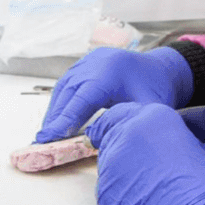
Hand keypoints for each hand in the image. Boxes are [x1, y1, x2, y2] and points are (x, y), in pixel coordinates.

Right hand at [34, 47, 192, 142]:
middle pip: (68, 93)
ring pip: (64, 86)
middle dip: (54, 118)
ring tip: (48, 132)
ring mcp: (89, 60)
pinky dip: (62, 99)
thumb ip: (122, 125)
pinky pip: (68, 81)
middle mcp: (95, 64)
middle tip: (42, 141)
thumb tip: (97, 144)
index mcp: (110, 74)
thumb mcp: (145, 111)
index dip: (63, 121)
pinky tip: (58, 115)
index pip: (81, 101)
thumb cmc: (155, 91)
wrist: (161, 69)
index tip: (47, 138)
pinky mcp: (86, 62)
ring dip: (55, 109)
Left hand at [86, 103, 204, 204]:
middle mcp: (127, 134)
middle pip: (109, 136)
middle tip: (138, 169)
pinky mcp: (104, 192)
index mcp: (151, 117)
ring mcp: (111, 164)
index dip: (118, 125)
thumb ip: (164, 134)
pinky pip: (107, 190)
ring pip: (106, 164)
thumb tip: (155, 140)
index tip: (118, 133)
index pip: (119, 113)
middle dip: (120, 150)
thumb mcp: (191, 145)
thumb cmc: (203, 190)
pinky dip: (118, 196)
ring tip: (147, 191)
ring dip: (120, 174)